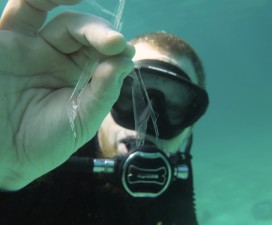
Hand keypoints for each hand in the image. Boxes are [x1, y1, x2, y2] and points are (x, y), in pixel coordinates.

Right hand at [0, 0, 133, 189]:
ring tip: (97, 20)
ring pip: (60, 20)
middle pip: (83, 35)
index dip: (114, 51)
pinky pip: (25, 11)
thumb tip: (126, 62)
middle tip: (116, 43)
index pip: (101, 56)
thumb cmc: (43, 142)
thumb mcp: (81, 121)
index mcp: (79, 78)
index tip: (127, 52)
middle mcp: (59, 59)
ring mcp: (33, 48)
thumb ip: (103, 92)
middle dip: (100, 35)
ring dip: (82, 20)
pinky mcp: (7, 42)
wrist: (3, 157)